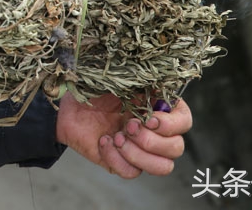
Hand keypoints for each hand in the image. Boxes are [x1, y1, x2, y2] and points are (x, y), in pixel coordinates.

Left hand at [55, 94, 191, 178]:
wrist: (66, 106)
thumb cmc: (94, 89)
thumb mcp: (118, 79)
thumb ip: (143, 82)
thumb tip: (161, 86)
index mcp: (158, 108)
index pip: (185, 122)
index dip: (171, 124)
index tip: (149, 118)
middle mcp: (155, 131)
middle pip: (176, 148)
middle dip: (151, 140)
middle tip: (126, 125)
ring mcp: (140, 150)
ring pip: (163, 167)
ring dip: (139, 154)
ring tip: (117, 137)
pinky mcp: (123, 163)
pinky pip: (133, 173)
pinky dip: (117, 159)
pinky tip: (104, 142)